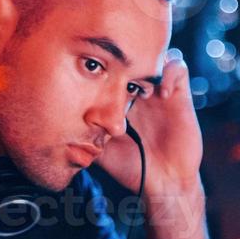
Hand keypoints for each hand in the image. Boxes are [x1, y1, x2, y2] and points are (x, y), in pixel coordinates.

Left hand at [95, 58, 201, 197]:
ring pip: (156, 56)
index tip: (98, 75)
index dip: (106, 68)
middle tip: (121, 78)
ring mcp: (160, 93)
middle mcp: (140, 93)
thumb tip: (59, 123)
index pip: (113, 71)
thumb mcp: (102, 150)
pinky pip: (179, 67)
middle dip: (126, 61)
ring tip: (142, 87)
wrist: (165, 182)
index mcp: (121, 101)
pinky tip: (162, 94)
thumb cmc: (133, 168)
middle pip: (133, 58)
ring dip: (149, 63)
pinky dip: (171, 72)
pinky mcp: (180, 96)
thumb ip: (85, 134)